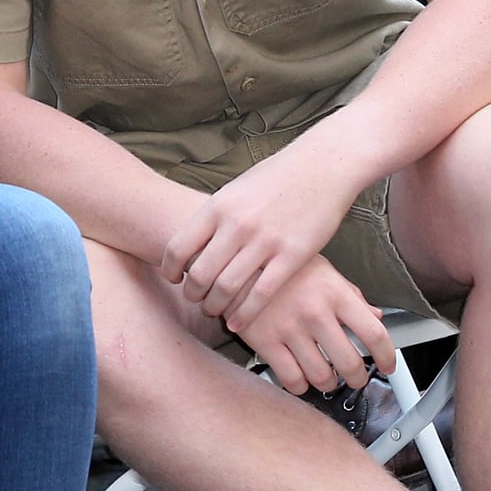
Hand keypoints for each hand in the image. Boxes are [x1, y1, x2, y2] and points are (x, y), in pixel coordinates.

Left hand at [158, 146, 356, 328]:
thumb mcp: (235, 190)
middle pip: (199, 273)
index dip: (169, 269)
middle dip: (192, 293)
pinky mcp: (292, 256)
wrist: (322, 167)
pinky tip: (238, 323)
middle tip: (194, 299)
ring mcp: (264, 241)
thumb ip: (215, 216)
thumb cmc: (276, 177)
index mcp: (217, 207)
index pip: (178, 247)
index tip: (173, 278)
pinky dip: (245, 314)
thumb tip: (194, 241)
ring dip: (214, 306)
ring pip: (227, 288)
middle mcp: (236, 225)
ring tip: (213, 311)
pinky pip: (261, 294)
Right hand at [230, 255, 392, 393]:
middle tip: (354, 378)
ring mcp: (289, 328)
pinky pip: (291, 379)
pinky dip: (300, 385)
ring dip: (328, 383)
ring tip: (327, 378)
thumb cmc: (280, 263)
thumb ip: (351, 294)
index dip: (387, 357)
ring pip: (321, 376)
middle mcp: (315, 312)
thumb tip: (375, 315)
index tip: (387, 365)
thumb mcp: (322, 270)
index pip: (375, 334)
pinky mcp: (264, 341)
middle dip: (356, 378)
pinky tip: (300, 377)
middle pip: (350, 363)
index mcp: (335, 293)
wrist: (233, 258)